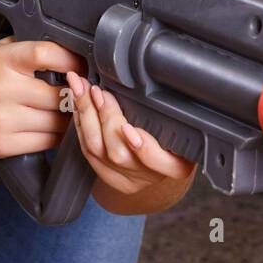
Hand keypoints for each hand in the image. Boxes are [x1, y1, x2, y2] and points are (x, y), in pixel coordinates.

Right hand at [0, 36, 82, 161]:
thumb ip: (25, 50)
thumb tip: (67, 51)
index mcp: (3, 60)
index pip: (49, 54)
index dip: (73, 60)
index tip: (82, 66)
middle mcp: (4, 89)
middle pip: (60, 95)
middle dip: (73, 95)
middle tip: (79, 93)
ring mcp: (3, 119)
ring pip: (58, 122)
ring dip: (67, 118)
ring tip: (65, 110)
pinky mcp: (2, 144)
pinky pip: (46, 142)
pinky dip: (54, 135)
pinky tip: (50, 126)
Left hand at [66, 70, 196, 198]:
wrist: (164, 164)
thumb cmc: (177, 139)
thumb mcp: (184, 128)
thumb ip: (173, 115)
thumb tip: (151, 83)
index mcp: (176, 165)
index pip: (159, 161)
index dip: (143, 149)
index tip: (128, 128)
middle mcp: (149, 176)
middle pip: (119, 154)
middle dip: (105, 118)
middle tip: (97, 90)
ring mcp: (126, 179)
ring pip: (97, 151)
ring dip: (86, 115)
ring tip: (81, 89)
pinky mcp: (108, 176)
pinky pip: (87, 151)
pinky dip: (81, 124)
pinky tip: (78, 104)